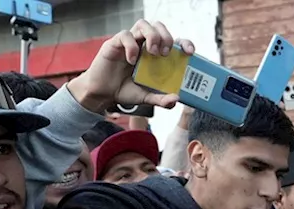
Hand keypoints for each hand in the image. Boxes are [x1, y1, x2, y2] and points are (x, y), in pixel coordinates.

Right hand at [67, 20, 187, 112]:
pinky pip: (125, 35)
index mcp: (155, 54)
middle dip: (166, 36)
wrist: (103, 94)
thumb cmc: (126, 91)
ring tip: (153, 53)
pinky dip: (131, 46)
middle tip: (166, 54)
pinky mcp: (115, 43)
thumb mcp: (147, 97)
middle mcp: (143, 44)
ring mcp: (130, 42)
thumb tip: (176, 99)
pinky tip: (132, 60)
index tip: (189, 52)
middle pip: (159, 26)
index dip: (183, 42)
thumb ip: (161, 99)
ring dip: (152, 35)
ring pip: (143, 24)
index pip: (173, 40)